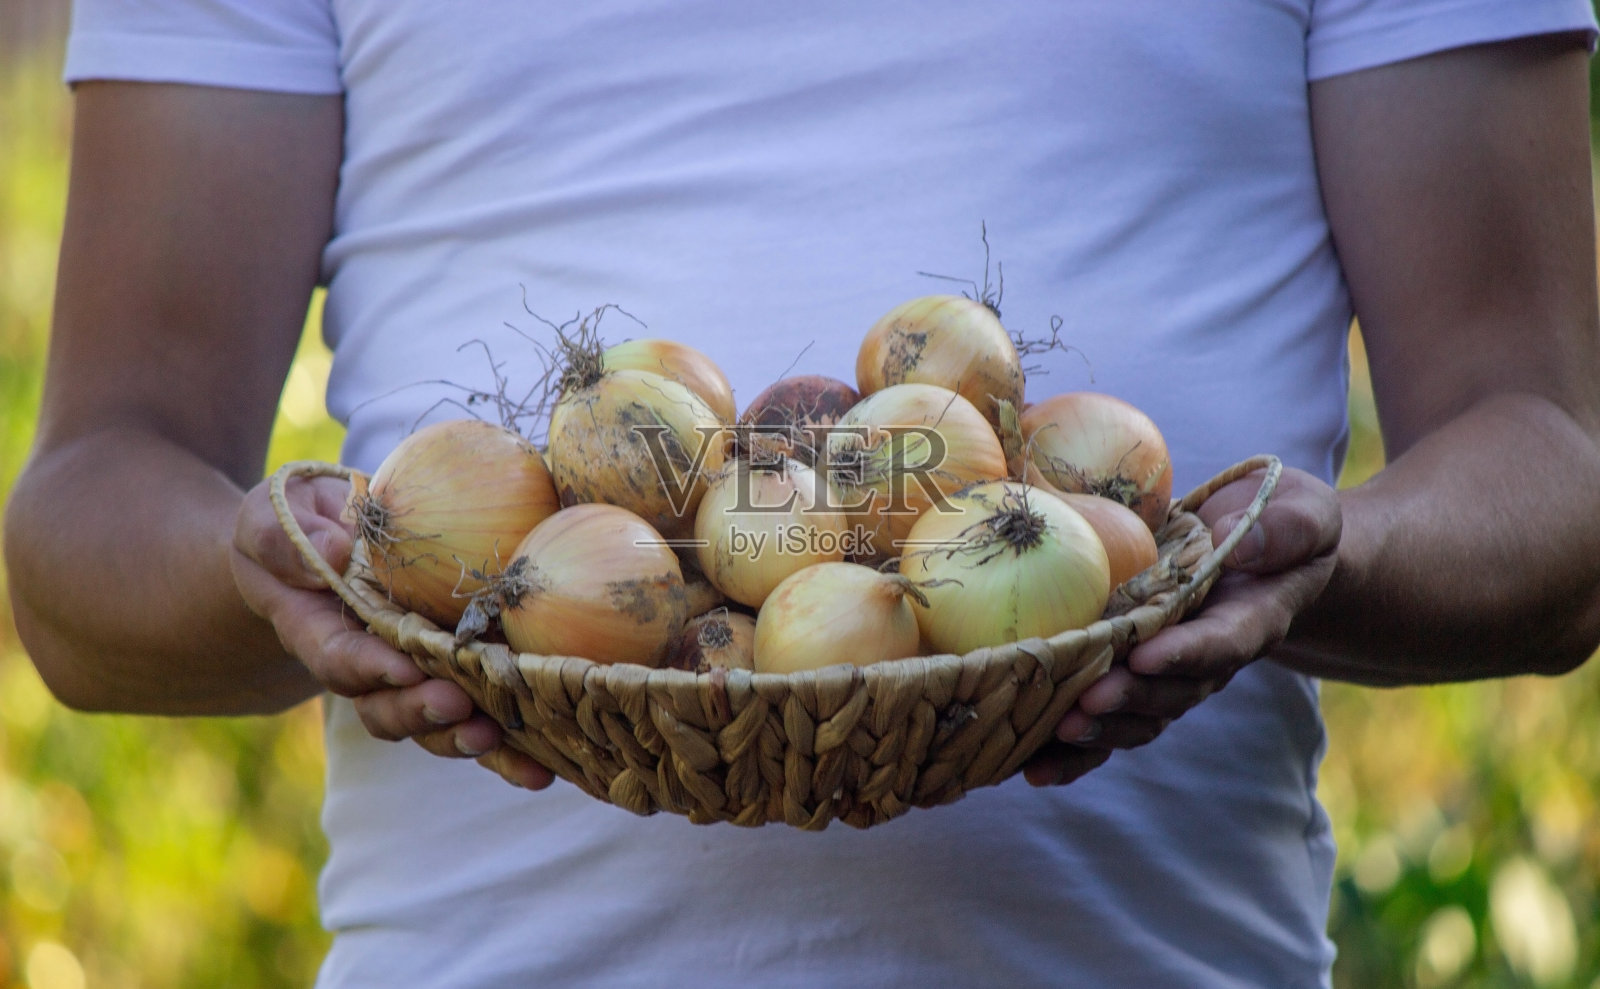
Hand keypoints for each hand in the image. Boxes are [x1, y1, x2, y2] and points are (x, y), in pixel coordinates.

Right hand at [229, 472, 553, 789]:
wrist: (326, 541)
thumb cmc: (298, 525)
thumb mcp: (272, 520)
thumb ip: (287, 541)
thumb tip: (329, 549)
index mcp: (316, 631)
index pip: (338, 659)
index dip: (368, 670)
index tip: (401, 668)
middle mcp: (364, 668)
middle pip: (385, 708)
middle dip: (421, 712)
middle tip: (456, 705)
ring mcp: (410, 678)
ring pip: (433, 724)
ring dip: (464, 738)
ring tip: (497, 739)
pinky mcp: (452, 676)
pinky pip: (477, 716)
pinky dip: (509, 748)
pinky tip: (545, 766)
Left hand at [1024, 466, 1340, 785]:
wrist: (1263, 548)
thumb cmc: (1284, 523)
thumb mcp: (1306, 514)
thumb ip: (1287, 530)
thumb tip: (1237, 543)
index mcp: (1253, 618)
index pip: (1222, 643)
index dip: (1185, 655)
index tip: (1146, 657)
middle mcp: (1211, 658)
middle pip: (1172, 691)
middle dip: (1129, 700)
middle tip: (1086, 702)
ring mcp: (1173, 673)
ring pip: (1138, 716)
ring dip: (1098, 732)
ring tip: (1055, 734)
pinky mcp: (1139, 677)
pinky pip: (1109, 720)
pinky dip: (1074, 751)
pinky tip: (1033, 767)